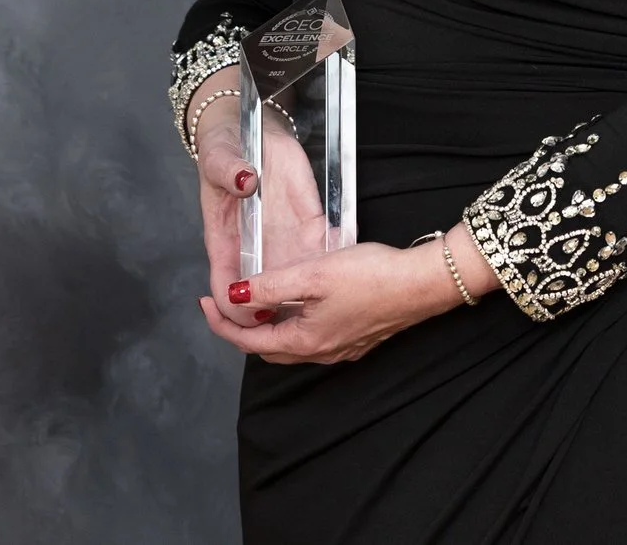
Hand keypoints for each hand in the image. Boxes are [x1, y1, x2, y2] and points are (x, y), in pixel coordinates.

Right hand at [188, 76, 321, 328]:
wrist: (249, 131)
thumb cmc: (224, 149)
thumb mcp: (217, 156)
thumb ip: (227, 171)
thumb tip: (243, 180)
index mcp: (225, 242)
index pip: (227, 286)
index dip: (237, 307)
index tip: (256, 313)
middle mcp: (255, 248)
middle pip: (265, 295)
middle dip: (281, 311)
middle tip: (301, 316)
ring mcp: (282, 238)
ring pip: (297, 280)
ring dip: (311, 293)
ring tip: (330, 295)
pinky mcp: (306, 222)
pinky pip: (321, 247)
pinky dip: (334, 257)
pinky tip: (347, 261)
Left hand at [198, 229, 488, 363]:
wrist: (422, 284)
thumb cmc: (371, 276)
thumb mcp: (313, 275)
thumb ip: (270, 286)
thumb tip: (234, 297)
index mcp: (304, 341)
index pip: (247, 342)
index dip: (220, 323)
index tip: (204, 302)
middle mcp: (320, 353)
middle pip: (267, 348)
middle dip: (241, 327)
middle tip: (225, 301)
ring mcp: (340, 348)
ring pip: (290, 344)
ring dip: (268, 326)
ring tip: (257, 298)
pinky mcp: (356, 338)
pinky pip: (312, 337)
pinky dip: (292, 323)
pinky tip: (298, 300)